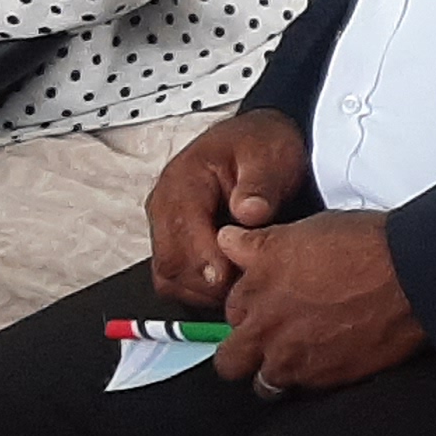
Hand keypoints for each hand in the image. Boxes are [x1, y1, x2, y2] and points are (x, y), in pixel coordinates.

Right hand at [146, 109, 309, 303]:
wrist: (260, 144)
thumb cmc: (262, 148)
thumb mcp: (270, 156)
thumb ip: (260, 184)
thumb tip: (249, 212)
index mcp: (183, 182)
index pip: (182, 236)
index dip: (209, 264)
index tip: (237, 279)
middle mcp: (165, 207)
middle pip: (170, 265)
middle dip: (208, 285)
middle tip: (247, 289)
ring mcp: (166, 227)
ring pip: (169, 279)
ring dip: (204, 291)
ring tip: (243, 286)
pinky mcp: (175, 244)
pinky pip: (177, 280)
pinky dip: (202, 290)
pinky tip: (233, 282)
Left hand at [213, 210, 427, 394]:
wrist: (411, 276)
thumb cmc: (364, 247)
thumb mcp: (302, 230)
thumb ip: (254, 244)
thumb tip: (228, 241)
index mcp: (255, 289)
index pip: (229, 313)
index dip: (248, 310)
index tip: (265, 307)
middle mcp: (266, 330)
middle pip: (230, 361)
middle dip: (245, 353)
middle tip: (270, 338)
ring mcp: (293, 359)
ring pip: (264, 385)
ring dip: (275, 372)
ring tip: (299, 355)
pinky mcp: (324, 380)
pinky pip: (303, 391)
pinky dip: (311, 378)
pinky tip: (329, 357)